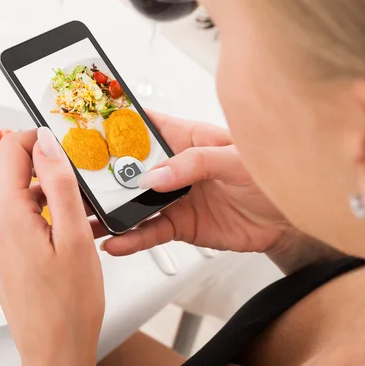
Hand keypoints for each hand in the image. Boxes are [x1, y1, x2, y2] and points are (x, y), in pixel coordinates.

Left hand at [0, 128, 103, 365]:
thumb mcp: (74, 237)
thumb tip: (46, 142)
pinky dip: (46, 215)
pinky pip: (21, 218)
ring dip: (51, 194)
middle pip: (16, 171)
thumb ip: (59, 183)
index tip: (67, 142)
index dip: (40, 136)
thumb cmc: (68, 305)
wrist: (54, 350)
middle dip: (50, 168)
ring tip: (85, 209)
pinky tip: (73, 229)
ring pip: (22, 196)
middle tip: (84, 178)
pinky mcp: (3, 252)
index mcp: (6, 214)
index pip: (12, 148)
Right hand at [95, 111, 297, 256]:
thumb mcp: (235, 159)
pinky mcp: (179, 225)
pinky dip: (131, 238)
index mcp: (184, 139)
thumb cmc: (271, 175)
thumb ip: (195, 163)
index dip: (114, 123)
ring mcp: (173, 197)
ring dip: (109, 209)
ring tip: (85, 216)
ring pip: (132, 203)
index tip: (85, 125)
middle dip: (102, 173)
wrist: (289, 220)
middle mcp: (173, 167)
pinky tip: (115, 242)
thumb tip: (156, 175)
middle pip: (128, 168)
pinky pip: (149, 232)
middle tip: (75, 180)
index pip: (142, 125)